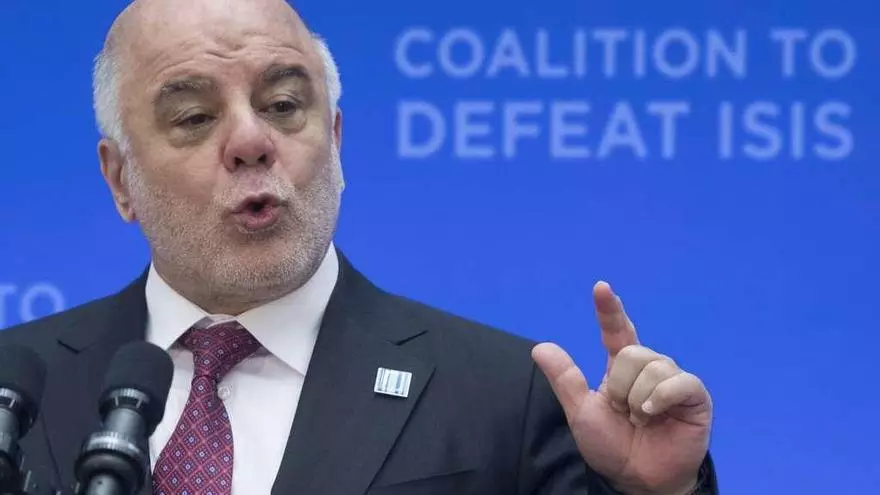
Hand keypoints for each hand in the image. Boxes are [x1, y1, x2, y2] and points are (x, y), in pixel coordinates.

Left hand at [532, 281, 711, 494]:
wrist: (637, 480)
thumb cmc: (611, 447)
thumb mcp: (581, 412)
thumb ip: (565, 379)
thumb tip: (539, 347)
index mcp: (621, 367)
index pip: (617, 331)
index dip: (609, 310)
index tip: (600, 287)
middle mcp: (649, 367)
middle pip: (631, 352)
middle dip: (619, 386)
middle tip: (623, 413)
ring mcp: (673, 380)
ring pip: (652, 366)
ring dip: (638, 399)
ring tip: (641, 420)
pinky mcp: (694, 396)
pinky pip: (678, 381)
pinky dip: (660, 398)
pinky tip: (653, 415)